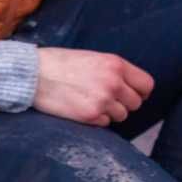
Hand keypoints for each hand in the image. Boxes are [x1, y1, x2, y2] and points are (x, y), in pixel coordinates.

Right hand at [33, 47, 154, 126]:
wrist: (34, 74)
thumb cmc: (62, 63)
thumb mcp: (94, 58)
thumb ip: (114, 71)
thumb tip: (132, 87)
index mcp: (116, 64)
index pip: (146, 84)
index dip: (141, 92)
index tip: (133, 94)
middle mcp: (114, 82)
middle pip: (136, 103)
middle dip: (124, 103)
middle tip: (106, 99)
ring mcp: (103, 100)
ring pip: (122, 115)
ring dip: (110, 112)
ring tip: (91, 102)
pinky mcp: (90, 116)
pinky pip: (105, 124)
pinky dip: (97, 120)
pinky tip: (82, 109)